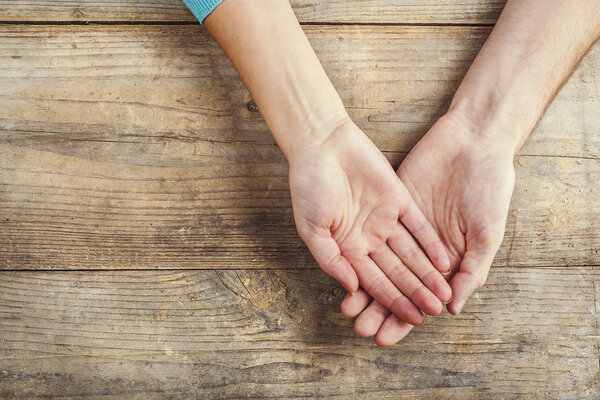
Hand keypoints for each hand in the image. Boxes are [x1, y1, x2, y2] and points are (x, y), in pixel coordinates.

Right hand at [290, 119, 451, 324]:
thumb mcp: (311, 229)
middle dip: (415, 293)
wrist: (321, 144)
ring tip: (444, 294)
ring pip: (411, 253)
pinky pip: (418, 225)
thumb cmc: (308, 186)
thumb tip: (352, 288)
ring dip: (427, 274)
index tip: (411, 319)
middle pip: (397, 272)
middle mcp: (369, 238)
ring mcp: (385, 219)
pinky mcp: (398, 198)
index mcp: (347, 248)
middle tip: (435, 312)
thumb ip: (331, 260)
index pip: (374, 282)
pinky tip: (444, 261)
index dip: (393, 301)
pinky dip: (430, 243)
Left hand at [343, 112, 515, 344]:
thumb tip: (454, 308)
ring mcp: (402, 225)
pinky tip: (346, 268)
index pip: (420, 296)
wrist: (475, 141)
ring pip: (379, 262)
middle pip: (394, 284)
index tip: (385, 338)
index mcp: (447, 259)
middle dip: (378, 308)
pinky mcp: (391, 203)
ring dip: (364, 286)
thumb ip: (471, 269)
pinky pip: (372, 231)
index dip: (403, 317)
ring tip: (348, 308)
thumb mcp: (487, 232)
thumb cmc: (491, 188)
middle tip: (360, 328)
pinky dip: (360, 250)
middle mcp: (421, 247)